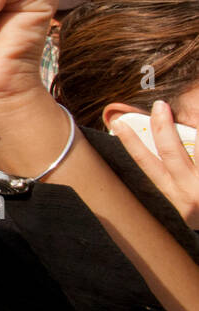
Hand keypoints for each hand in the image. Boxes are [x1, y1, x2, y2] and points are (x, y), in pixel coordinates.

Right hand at [109, 101, 198, 228]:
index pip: (145, 164)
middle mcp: (189, 192)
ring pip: (198, 148)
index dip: (130, 142)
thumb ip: (175, 181)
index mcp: (173, 197)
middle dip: (162, 127)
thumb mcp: (185, 204)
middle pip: (170, 153)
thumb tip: (165, 145)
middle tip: (159, 106)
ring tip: (195, 109)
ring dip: (195, 127)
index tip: (119, 124)